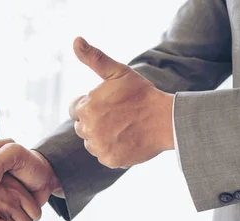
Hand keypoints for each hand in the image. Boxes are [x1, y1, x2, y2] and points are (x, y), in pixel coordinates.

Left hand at [69, 37, 174, 168]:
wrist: (165, 120)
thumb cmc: (141, 93)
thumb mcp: (117, 71)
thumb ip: (93, 58)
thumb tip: (75, 40)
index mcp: (86, 107)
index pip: (75, 109)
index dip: (90, 105)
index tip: (107, 104)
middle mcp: (88, 129)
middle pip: (82, 127)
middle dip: (95, 121)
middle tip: (117, 116)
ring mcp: (98, 147)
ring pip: (91, 143)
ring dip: (101, 137)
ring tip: (122, 127)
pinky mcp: (109, 160)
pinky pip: (103, 155)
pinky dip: (112, 149)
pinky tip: (127, 139)